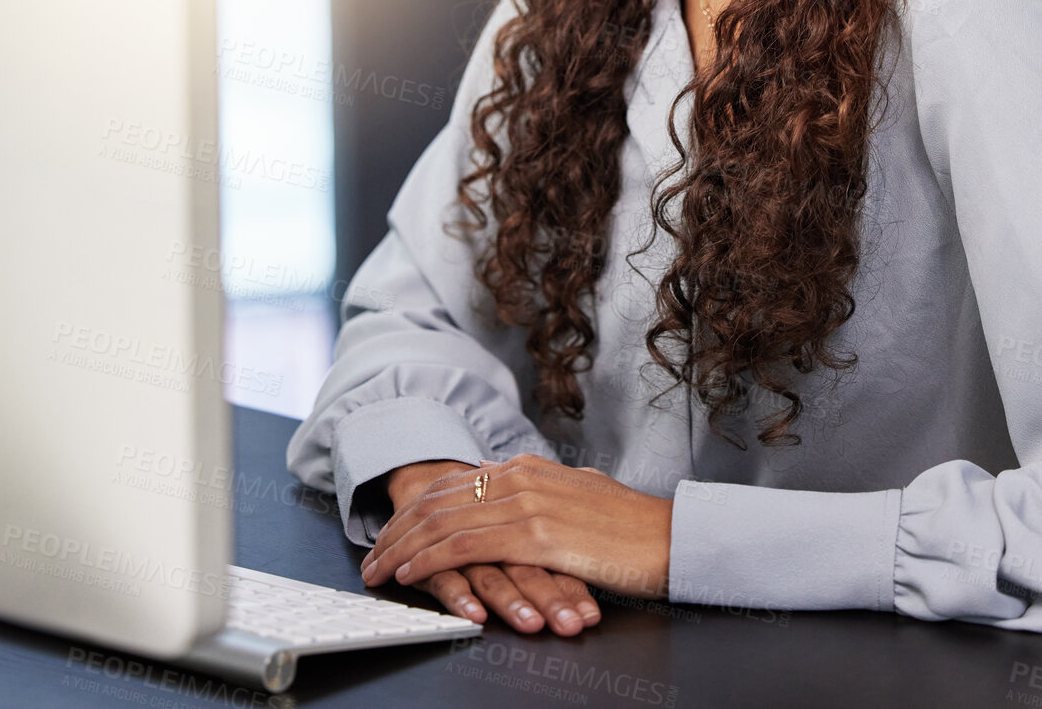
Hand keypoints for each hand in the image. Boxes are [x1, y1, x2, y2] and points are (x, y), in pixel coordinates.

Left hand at [362, 454, 671, 603]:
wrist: (669, 537)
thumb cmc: (628, 527)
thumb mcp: (576, 497)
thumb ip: (537, 492)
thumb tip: (501, 488)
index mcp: (530, 467)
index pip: (454, 483)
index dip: (417, 509)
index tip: (393, 532)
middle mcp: (523, 476)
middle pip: (440, 498)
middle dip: (399, 529)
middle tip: (372, 554)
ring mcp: (528, 502)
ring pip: (445, 520)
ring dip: (404, 547)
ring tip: (378, 569)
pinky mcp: (537, 533)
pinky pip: (467, 545)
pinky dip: (431, 559)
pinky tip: (411, 574)